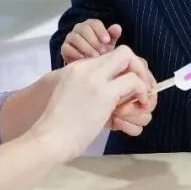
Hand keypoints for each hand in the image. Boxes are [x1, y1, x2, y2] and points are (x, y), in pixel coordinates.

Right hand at [33, 46, 152, 161]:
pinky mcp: (104, 93)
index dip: (124, 69)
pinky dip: (142, 91)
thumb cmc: (54, 125)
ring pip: (130, 59)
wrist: (48, 137)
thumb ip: (81, 88)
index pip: (109, 57)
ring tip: (141, 98)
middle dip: (137, 67)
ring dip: (142, 78)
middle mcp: (86, 68)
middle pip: (122, 52)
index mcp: (75, 68)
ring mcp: (95, 78)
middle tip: (140, 87)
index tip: (128, 86)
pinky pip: (133, 81)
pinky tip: (139, 104)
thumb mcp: (66, 96)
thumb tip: (101, 96)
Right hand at [60, 19, 121, 62]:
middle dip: (94, 40)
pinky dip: (75, 53)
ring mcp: (70, 38)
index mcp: (91, 25)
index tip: (107, 41)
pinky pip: (67, 48)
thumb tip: (117, 27)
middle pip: (84, 28)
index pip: (94, 23)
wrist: (89, 66)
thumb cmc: (101, 52)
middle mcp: (79, 29)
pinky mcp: (64, 48)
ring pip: (75, 37)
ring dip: (86, 47)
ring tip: (95, 57)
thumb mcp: (109, 44)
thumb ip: (113, 35)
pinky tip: (84, 59)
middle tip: (102, 51)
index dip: (101, 31)